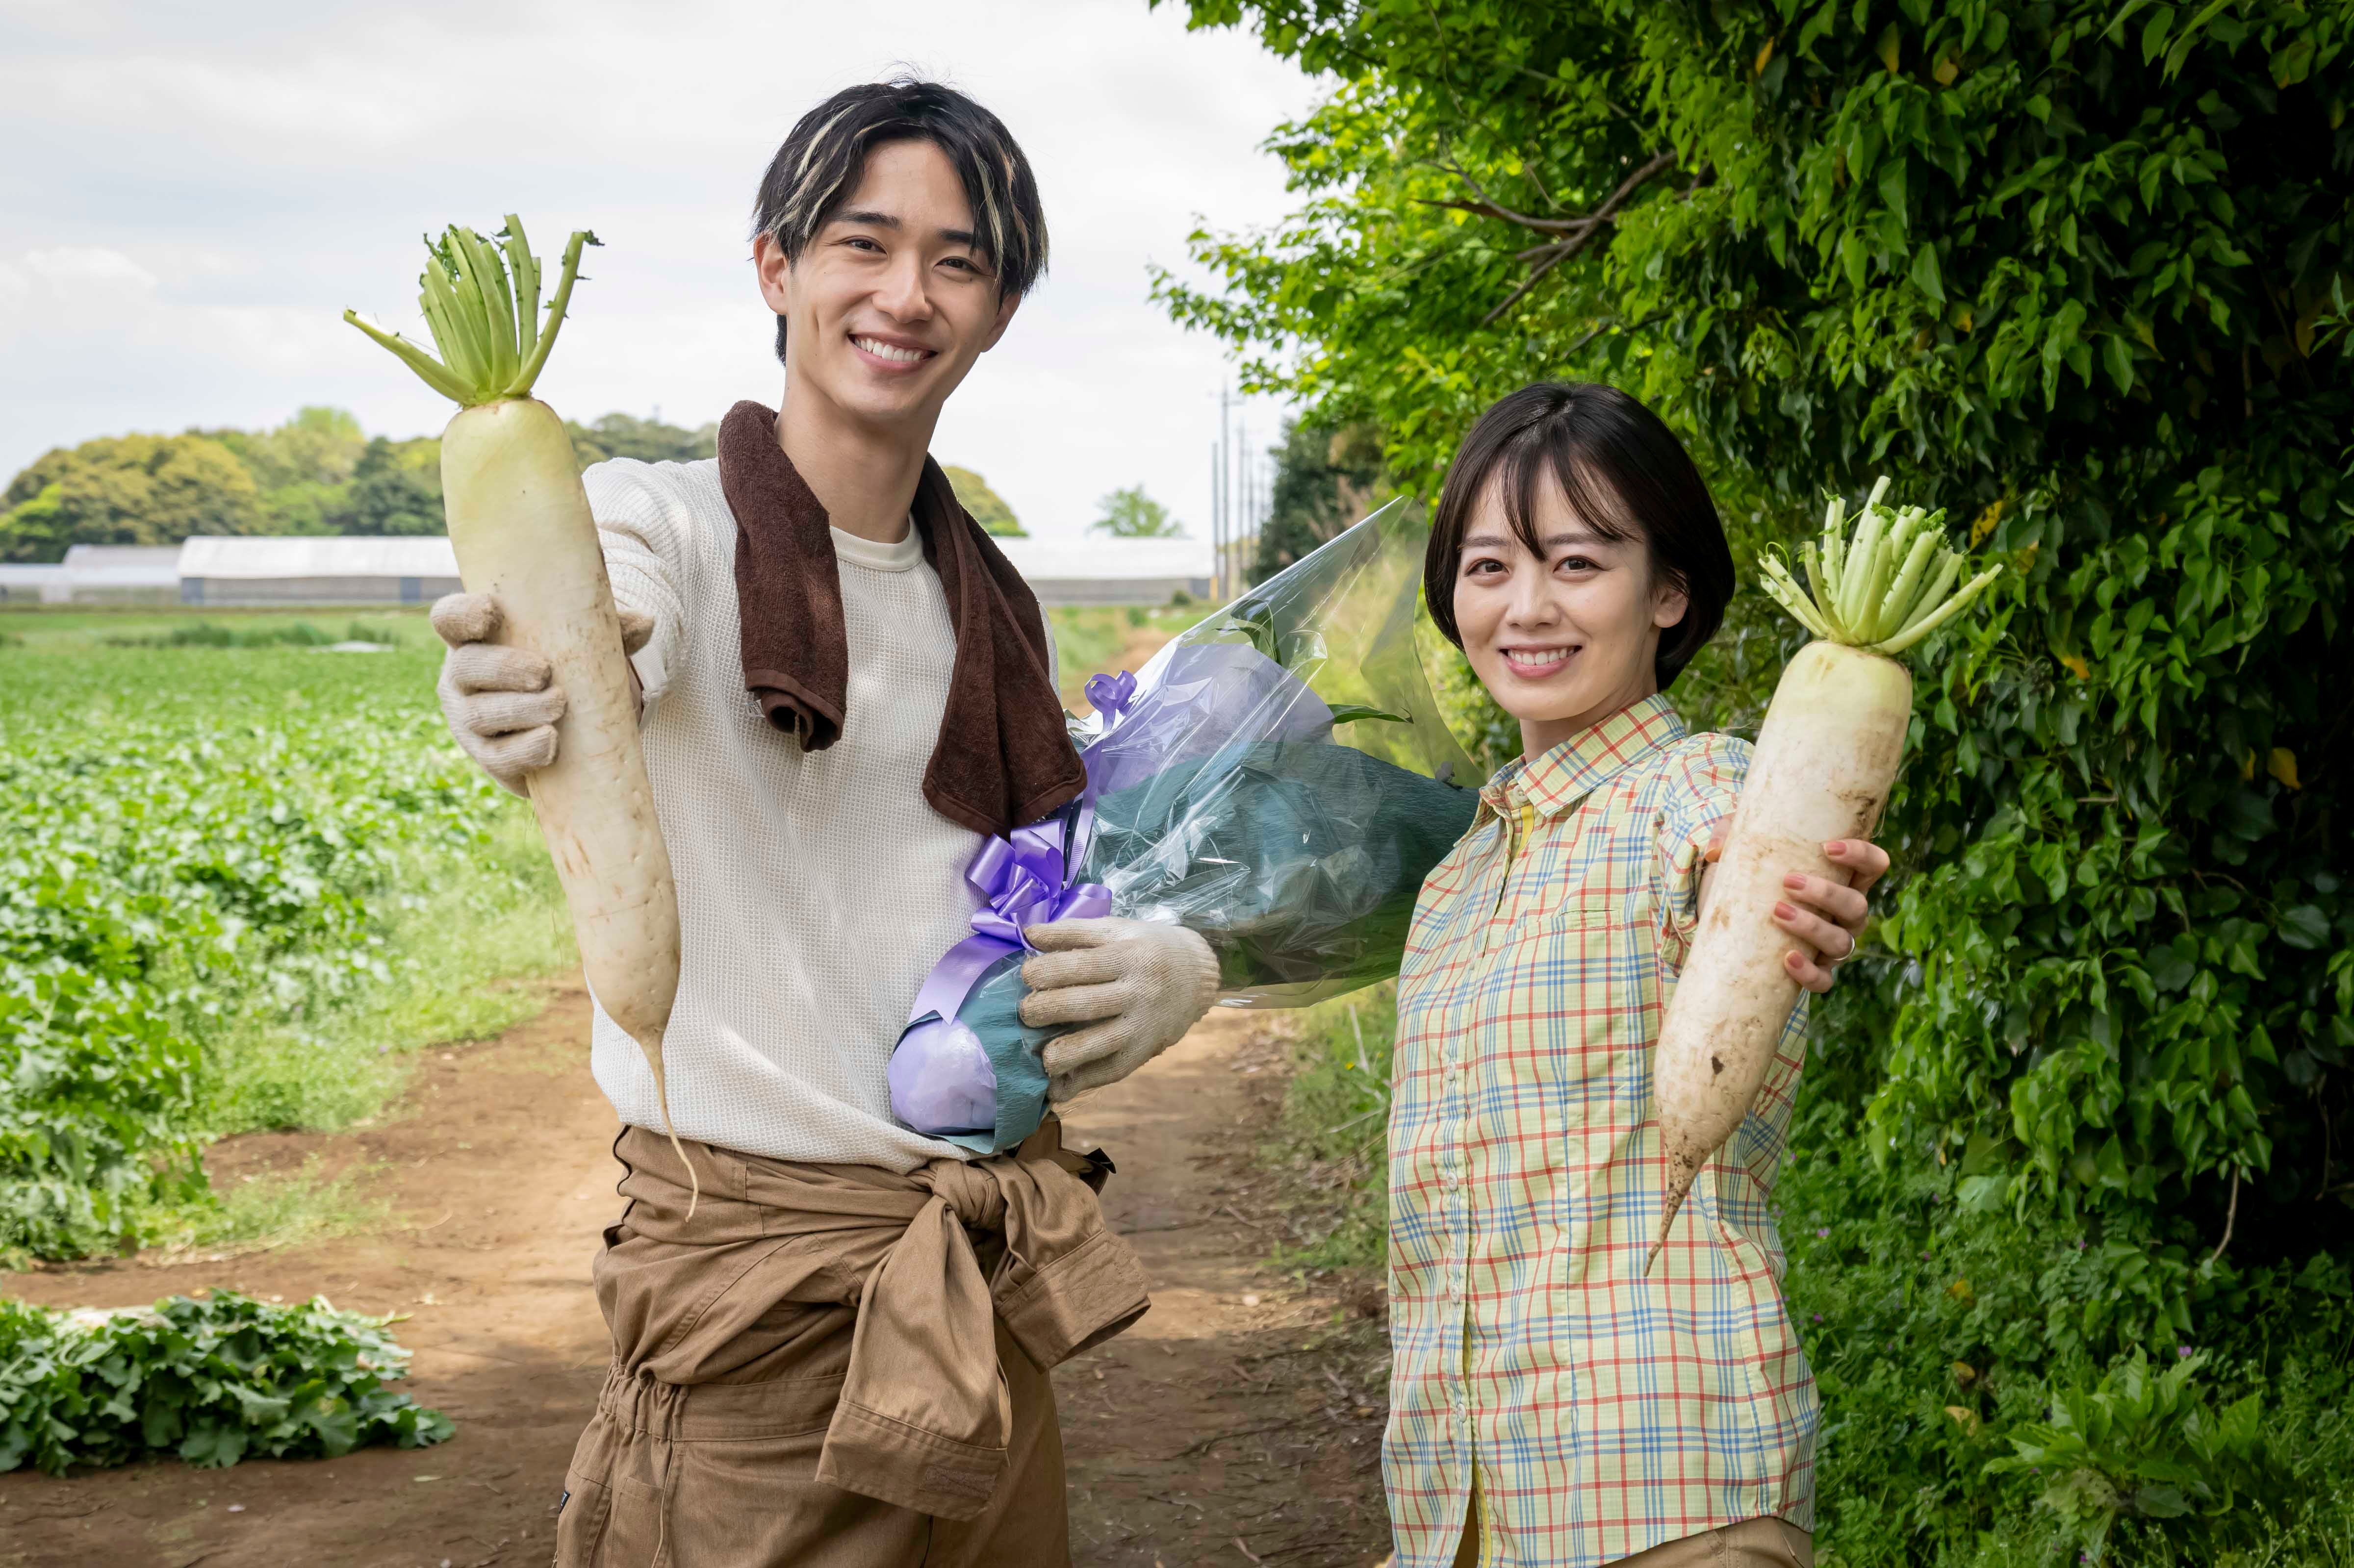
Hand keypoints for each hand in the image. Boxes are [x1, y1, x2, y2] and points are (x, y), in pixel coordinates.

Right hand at [431, 593, 652, 796]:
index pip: (451, 618)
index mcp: (476, 637)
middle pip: (467, 667)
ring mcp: (468, 718)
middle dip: (503, 669)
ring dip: (520, 710)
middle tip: (544, 673)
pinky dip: (525, 750)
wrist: (567, 720)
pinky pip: (498, 756)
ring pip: (480, 714)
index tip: (492, 612)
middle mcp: (461, 675)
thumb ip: (611, 630)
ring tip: (559, 705)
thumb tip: (646, 623)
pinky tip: (550, 743)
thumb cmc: (566, 663)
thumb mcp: (585, 641)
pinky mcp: (487, 755)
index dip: (463, 614)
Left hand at [1016, 918, 1219, 1100]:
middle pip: (1088, 1005)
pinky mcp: (1145, 1049)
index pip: (1081, 965)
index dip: (1047, 971)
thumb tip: (1029, 933)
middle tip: (1026, 1012)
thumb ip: (1072, 931)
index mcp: (1128, 956)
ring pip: (1103, 1044)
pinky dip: (1086, 1082)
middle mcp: (1138, 992)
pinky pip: (1115, 1069)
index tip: (1026, 975)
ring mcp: (1143, 1024)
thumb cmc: (1146, 947)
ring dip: (1068, 1054)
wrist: (1197, 974)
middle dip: (1049, 1010)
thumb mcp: (1116, 929)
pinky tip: (1058, 1089)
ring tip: (1043, 1058)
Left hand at [1705, 829, 1889, 995]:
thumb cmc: (1750, 877)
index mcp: (1842, 880)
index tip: (1828, 847)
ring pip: (1843, 941)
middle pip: (1857, 905)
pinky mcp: (1814, 972)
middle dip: (1827, 893)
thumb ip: (1728, 838)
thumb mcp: (1741, 850)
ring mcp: (1833, 945)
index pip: (1873, 865)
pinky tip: (1787, 959)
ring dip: (1813, 927)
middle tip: (1790, 882)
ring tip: (1778, 912)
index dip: (1861, 855)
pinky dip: (1809, 973)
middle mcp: (1845, 914)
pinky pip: (1823, 980)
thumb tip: (1714, 852)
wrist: (1729, 923)